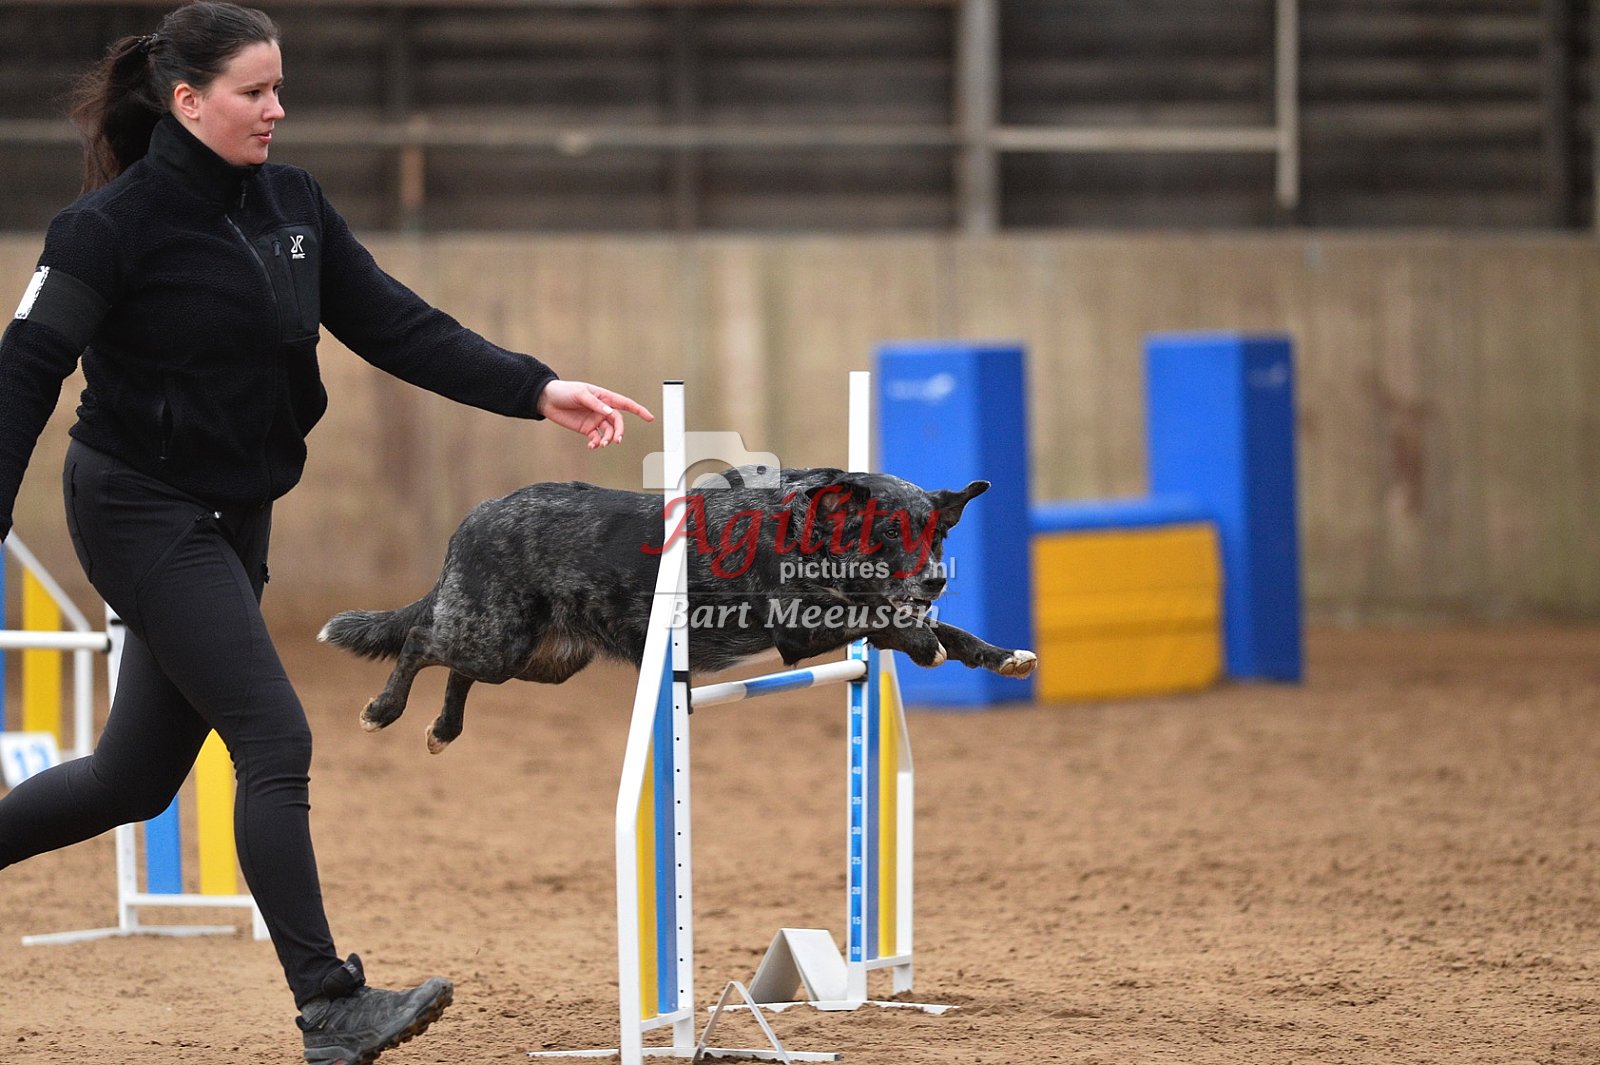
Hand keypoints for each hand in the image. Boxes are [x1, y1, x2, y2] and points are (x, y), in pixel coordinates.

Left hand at [537, 380, 653, 448]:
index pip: (625, 404)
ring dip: (608, 439)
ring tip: (601, 444)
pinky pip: (597, 438)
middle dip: (619, 431)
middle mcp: (602, 409)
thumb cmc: (564, 391)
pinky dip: (597, 443)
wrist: (547, 400)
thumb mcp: (580, 394)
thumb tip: (609, 412)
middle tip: (616, 440)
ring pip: (609, 432)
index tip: (650, 418)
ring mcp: (595, 420)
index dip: (638, 410)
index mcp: (604, 397)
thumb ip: (595, 404)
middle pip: (617, 422)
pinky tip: (592, 446)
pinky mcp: (586, 429)